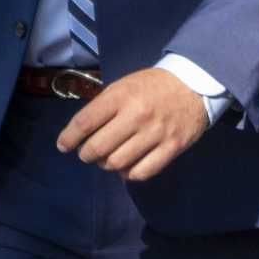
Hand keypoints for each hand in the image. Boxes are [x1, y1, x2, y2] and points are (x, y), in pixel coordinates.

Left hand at [56, 67, 210, 180]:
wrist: (194, 85)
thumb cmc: (152, 86)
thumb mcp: (123, 86)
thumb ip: (103, 107)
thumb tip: (81, 133)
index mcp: (121, 96)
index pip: (85, 122)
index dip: (69, 138)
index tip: (63, 146)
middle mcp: (136, 115)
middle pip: (98, 148)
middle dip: (86, 154)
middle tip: (86, 153)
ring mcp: (155, 133)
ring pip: (117, 163)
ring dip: (106, 165)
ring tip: (107, 159)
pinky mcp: (172, 148)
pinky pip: (141, 172)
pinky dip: (128, 174)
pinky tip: (126, 167)